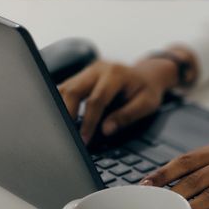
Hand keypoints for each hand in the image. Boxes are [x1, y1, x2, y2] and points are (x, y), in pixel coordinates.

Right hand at [58, 58, 177, 142]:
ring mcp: (88, 70)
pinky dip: (61, 103)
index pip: (96, 100)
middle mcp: (98, 68)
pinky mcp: (82, 75)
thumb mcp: (146, 104)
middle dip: (67, 114)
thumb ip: (126, 116)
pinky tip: (61, 118)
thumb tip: (106, 130)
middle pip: (73, 91)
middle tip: (66, 135)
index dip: (89, 122)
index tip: (84, 140)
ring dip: (60, 108)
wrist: (148, 74)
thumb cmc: (148, 90)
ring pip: (65, 88)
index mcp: (115, 74)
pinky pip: (67, 88)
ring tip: (61, 129)